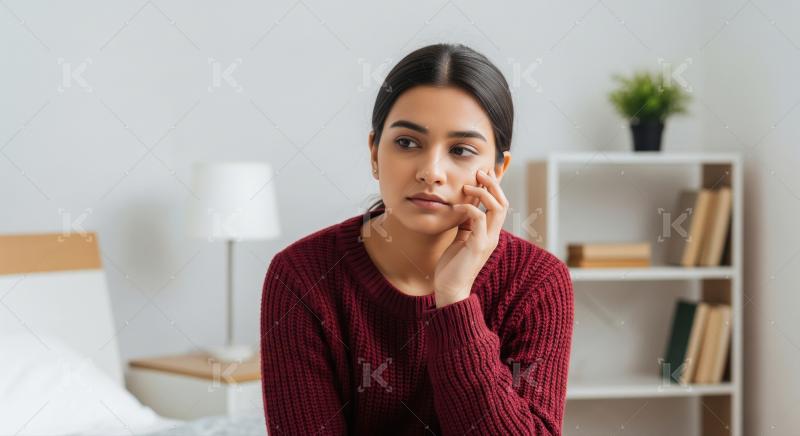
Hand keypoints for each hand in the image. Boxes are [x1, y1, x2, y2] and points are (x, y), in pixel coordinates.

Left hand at [433, 168, 508, 307]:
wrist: (450, 289)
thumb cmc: (453, 265)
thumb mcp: (461, 238)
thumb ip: (466, 223)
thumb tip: (464, 206)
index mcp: (490, 233)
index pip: (500, 204)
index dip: (494, 187)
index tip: (482, 172)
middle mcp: (493, 235)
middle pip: (504, 202)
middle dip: (493, 184)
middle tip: (479, 172)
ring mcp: (487, 240)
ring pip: (498, 208)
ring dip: (484, 193)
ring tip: (469, 186)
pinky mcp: (478, 246)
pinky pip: (480, 220)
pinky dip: (471, 208)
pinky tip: (458, 206)